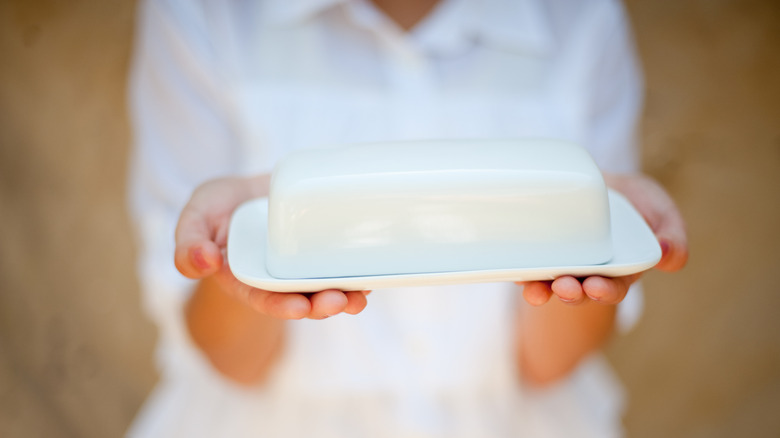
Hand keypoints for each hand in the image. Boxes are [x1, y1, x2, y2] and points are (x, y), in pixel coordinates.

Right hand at [174, 175, 368, 319]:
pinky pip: (342, 265)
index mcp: (245, 279)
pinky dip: (359, 272)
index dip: (282, 306)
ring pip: (326, 287)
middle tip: (341, 301)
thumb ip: (187, 243)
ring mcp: (302, 266)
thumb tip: (203, 263)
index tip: (300, 307)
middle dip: (322, 305)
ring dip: (346, 295)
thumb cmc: (217, 207)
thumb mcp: (194, 218)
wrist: (247, 193)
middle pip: (302, 298)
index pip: (264, 299)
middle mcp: (278, 279)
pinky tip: (374, 274)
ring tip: (362, 295)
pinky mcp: (322, 249)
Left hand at [520, 173, 688, 305]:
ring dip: (542, 289)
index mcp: (619, 270)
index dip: (606, 291)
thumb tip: (670, 257)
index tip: (598, 287)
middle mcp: (587, 272)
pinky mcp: (537, 250)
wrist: (597, 183)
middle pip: (579, 290)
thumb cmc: (633, 202)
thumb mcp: (660, 211)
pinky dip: (519, 271)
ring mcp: (560, 263)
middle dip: (572, 292)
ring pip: (549, 282)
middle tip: (566, 287)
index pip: (613, 287)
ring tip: (535, 291)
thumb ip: (672, 234)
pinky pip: (525, 264)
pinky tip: (513, 271)